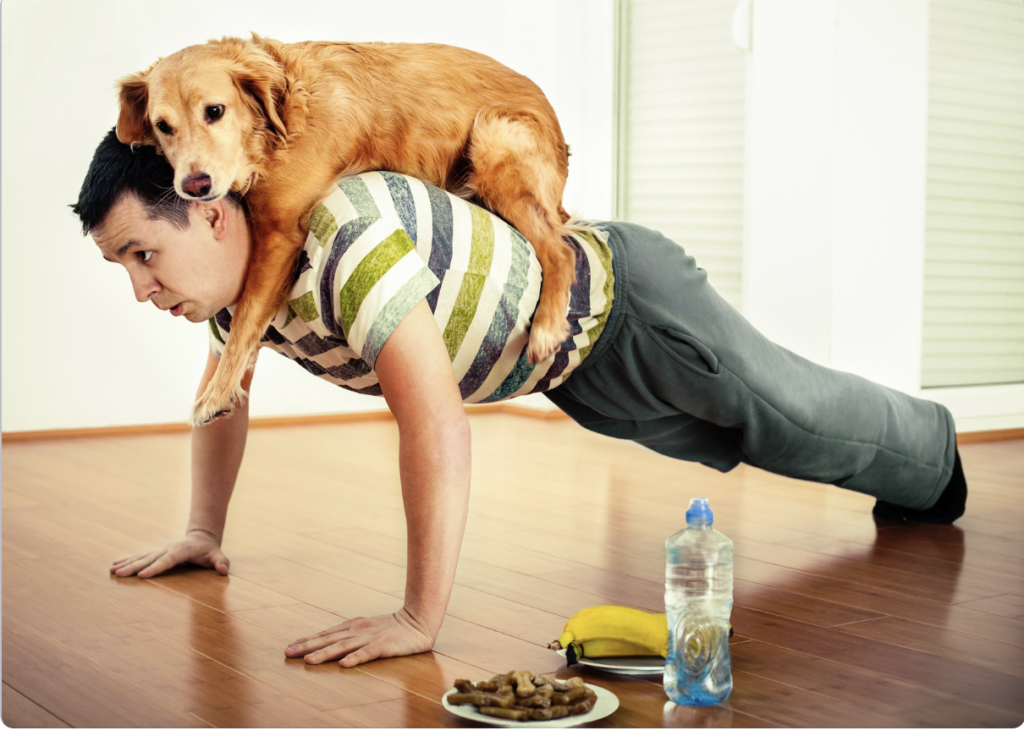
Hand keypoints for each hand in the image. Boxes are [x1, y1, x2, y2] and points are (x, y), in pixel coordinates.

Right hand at [109, 530, 228, 578]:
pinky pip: (140, 557)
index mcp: (181, 551)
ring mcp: (160, 550)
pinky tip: (114, 565)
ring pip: (141, 558)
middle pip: (149, 559)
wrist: (202, 538)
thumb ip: (222, 562)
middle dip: (133, 567)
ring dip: (126, 564)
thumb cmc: (210, 551)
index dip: (155, 568)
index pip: (167, 561)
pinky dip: (127, 561)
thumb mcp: (218, 555)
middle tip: (118, 574)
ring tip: (111, 570)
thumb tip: (223, 570)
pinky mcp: (156, 553)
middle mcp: (167, 549)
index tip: (142, 576)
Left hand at [284, 607, 434, 666]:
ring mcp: (370, 638)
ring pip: (343, 647)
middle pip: (328, 640)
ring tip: (309, 660)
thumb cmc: (391, 627)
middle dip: (307, 646)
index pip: (325, 634)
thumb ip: (349, 634)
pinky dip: (355, 658)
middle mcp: (357, 631)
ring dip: (325, 653)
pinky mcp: (383, 646)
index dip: (307, 640)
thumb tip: (329, 641)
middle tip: (288, 652)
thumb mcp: (366, 627)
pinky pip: (367, 653)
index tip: (290, 646)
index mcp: (352, 626)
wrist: (417, 620)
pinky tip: (344, 665)